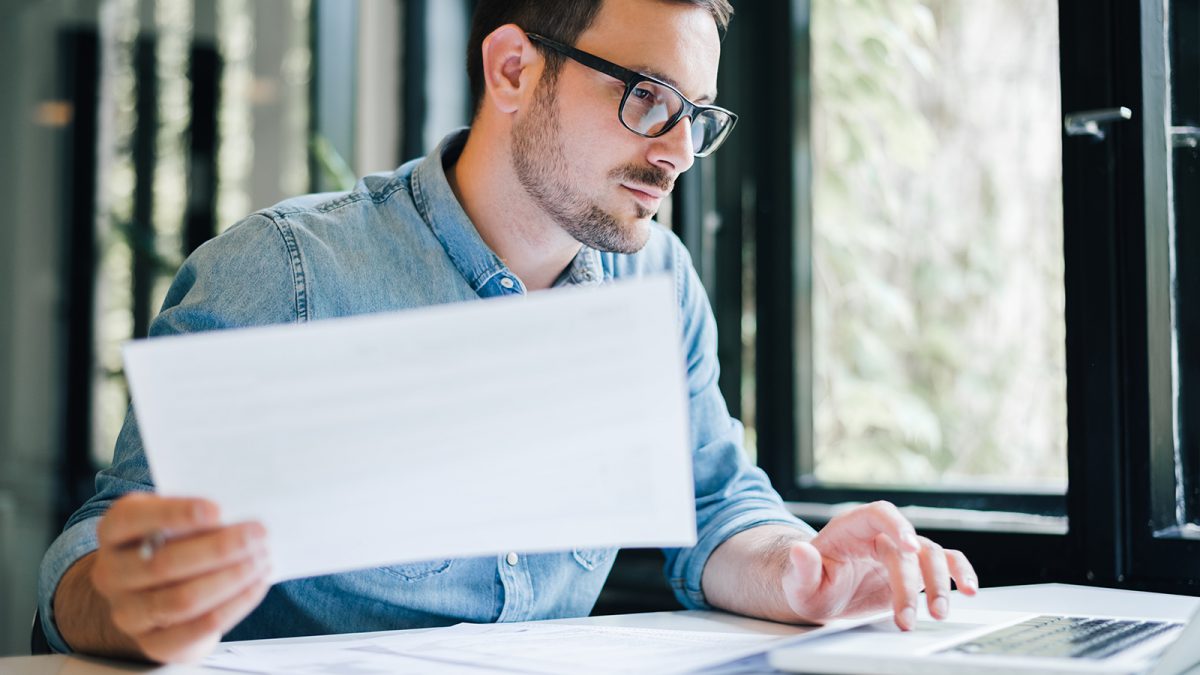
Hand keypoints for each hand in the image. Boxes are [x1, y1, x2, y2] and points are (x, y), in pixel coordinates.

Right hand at [90, 493, 270, 662]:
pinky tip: (256, 585)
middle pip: (164, 563)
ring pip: (182, 600)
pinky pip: (197, 629)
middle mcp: (111, 573)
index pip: (131, 519)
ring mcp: (128, 612)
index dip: (174, 514)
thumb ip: (196, 514)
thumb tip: (240, 513)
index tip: (217, 510)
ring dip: (231, 578)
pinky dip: (234, 605)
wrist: (154, 594)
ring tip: (262, 559)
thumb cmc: (173, 543)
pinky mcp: (154, 643)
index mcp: (113, 532)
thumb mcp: (174, 519)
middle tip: (258, 534)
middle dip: (219, 548)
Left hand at [781, 501, 976, 630]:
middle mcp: (880, 535)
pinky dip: (960, 573)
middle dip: (911, 583)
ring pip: (932, 555)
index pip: (879, 514)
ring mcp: (900, 551)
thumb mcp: (798, 582)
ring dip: (939, 584)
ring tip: (938, 613)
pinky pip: (945, 563)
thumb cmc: (810, 584)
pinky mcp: (914, 570)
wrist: (821, 594)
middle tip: (908, 617)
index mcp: (852, 528)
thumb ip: (802, 568)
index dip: (897, 526)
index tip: (909, 547)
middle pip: (908, 547)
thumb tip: (800, 550)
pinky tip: (969, 590)